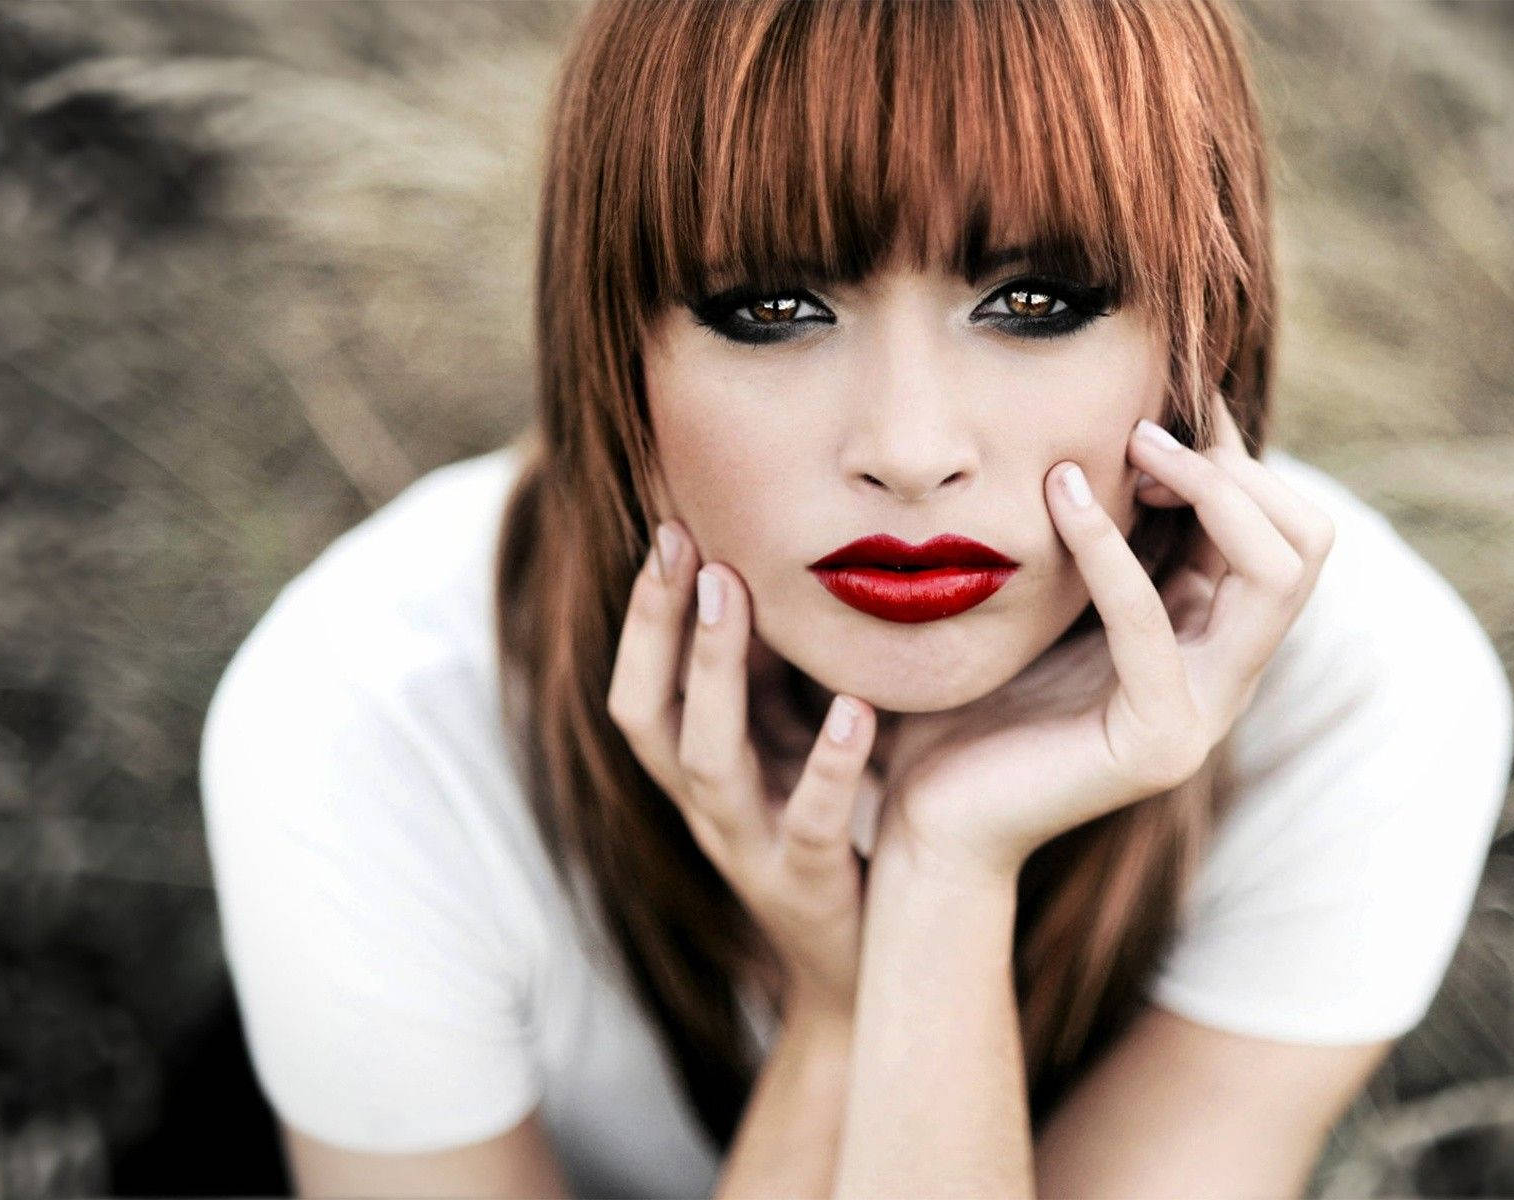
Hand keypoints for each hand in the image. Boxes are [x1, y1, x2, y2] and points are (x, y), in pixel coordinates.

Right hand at [608, 522, 880, 1019]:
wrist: (873, 965)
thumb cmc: (835, 833)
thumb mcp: (795, 746)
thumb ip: (783, 675)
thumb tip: (782, 560)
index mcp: (698, 770)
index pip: (640, 686)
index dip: (643, 612)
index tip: (669, 524)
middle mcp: (706, 808)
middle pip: (645, 714)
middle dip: (653, 624)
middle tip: (681, 540)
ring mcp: (751, 848)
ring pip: (705, 760)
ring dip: (714, 669)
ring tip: (734, 589)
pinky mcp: (810, 885)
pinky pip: (811, 821)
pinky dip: (830, 762)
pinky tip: (859, 709)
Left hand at [874, 391, 1337, 881]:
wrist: (931, 816)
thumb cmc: (977, 695)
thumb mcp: (1054, 590)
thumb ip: (1102, 530)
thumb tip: (1124, 418)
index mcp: (1210, 634)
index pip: (1284, 526)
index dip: (1230, 457)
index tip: (1148, 416)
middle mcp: (1226, 675)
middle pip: (1307, 544)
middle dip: (1236, 472)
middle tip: (1141, 438)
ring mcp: (1203, 713)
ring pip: (1278, 578)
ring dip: (1209, 491)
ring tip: (1124, 449)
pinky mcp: (1156, 741)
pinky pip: (1153, 622)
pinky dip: (1110, 547)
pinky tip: (1058, 492)